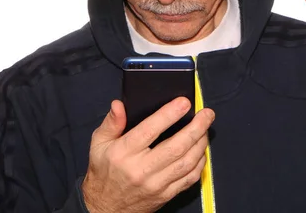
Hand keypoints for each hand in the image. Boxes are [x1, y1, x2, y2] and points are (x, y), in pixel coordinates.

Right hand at [81, 97, 213, 212]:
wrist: (105, 207)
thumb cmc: (104, 171)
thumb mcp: (99, 143)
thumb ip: (111, 122)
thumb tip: (119, 104)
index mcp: (124, 153)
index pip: (150, 130)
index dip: (169, 114)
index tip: (184, 102)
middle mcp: (141, 169)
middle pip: (176, 147)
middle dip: (196, 127)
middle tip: (207, 113)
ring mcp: (156, 184)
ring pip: (186, 162)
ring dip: (201, 143)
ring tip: (205, 128)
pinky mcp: (165, 195)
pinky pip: (189, 178)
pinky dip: (200, 163)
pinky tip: (201, 150)